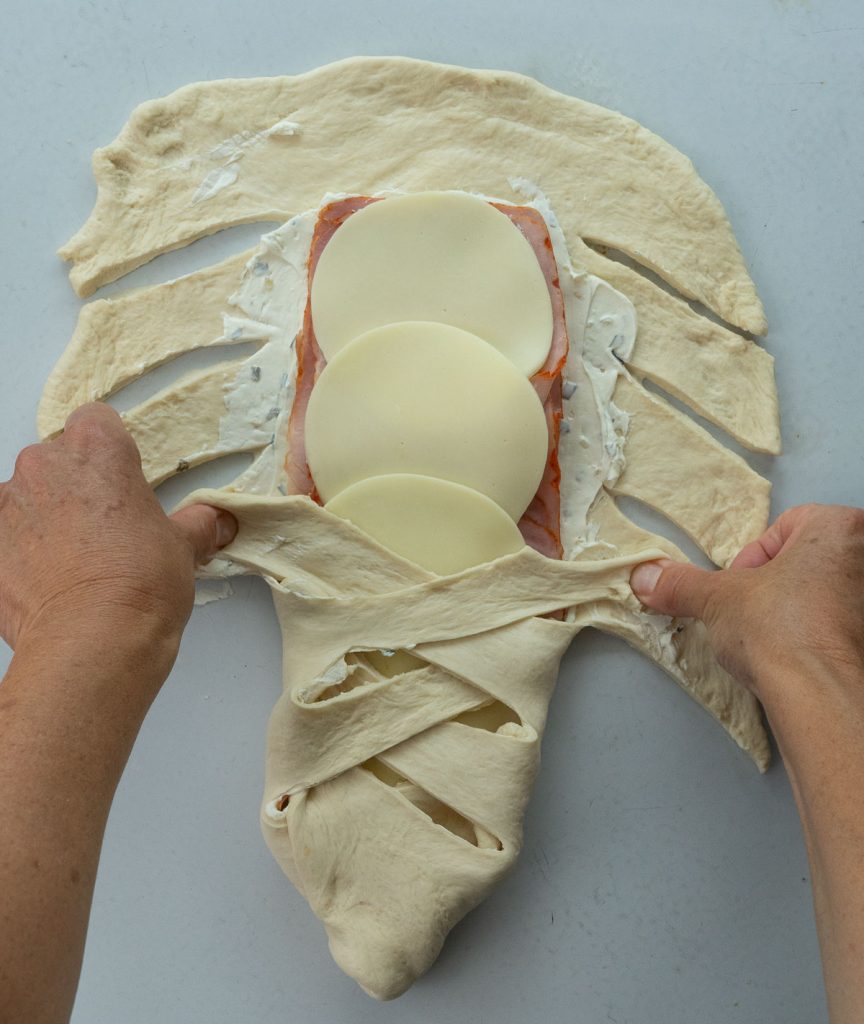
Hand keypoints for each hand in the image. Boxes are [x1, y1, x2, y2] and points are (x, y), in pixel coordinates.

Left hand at [0, 403, 236, 658]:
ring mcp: (6, 506)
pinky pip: (5, 539)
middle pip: (57, 460)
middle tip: (106, 528)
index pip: (95, 420)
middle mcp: (44, 467)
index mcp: (97, 451)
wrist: (92, 639)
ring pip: (26, 499)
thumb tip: (215, 522)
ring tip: (74, 562)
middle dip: (76, 486)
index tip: (122, 479)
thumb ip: (197, 525)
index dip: (109, 449)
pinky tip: (47, 584)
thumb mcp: (184, 548)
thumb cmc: (139, 583)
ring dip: (44, 519)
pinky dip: (20, 554)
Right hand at [629, 504, 863, 700]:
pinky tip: (801, 658)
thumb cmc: (785, 633)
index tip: (741, 587)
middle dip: (777, 585)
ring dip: (799, 611)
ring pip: (826, 594)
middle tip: (757, 612)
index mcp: (838, 528)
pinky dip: (821, 637)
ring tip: (778, 639)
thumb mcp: (717, 599)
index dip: (751, 560)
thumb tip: (649, 578)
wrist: (820, 696)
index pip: (784, 527)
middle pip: (808, 559)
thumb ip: (682, 583)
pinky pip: (843, 627)